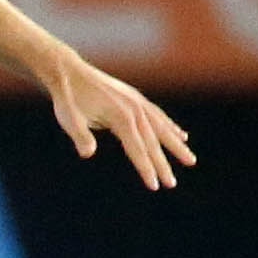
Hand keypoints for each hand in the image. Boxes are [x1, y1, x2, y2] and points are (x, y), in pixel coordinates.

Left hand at [46, 52, 194, 190]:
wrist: (67, 71)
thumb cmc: (66, 97)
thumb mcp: (68, 118)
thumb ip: (80, 135)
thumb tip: (87, 153)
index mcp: (121, 117)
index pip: (138, 149)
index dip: (146, 168)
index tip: (155, 186)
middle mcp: (134, 110)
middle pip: (153, 142)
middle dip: (163, 165)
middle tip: (172, 184)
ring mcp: (137, 102)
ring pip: (162, 128)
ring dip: (176, 145)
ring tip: (190, 160)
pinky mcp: (134, 98)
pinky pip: (157, 116)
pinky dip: (170, 126)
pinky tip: (180, 135)